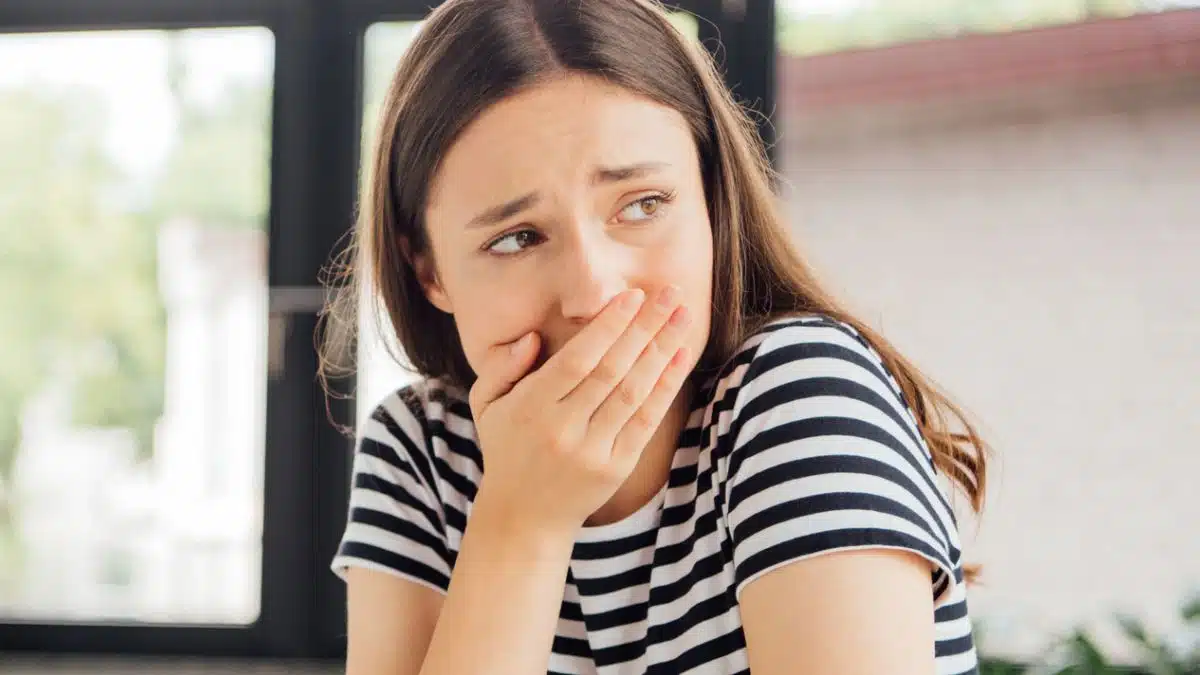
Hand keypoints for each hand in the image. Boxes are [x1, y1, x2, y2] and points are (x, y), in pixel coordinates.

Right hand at [468, 286, 692, 535]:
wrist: (524, 517)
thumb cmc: (506, 448)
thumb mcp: (485, 404)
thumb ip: (502, 366)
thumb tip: (534, 337)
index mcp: (531, 408)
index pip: (577, 361)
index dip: (608, 327)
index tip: (633, 296)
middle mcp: (564, 429)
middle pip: (611, 371)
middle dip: (644, 328)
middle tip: (669, 293)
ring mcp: (593, 451)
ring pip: (634, 393)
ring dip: (662, 351)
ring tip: (684, 316)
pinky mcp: (616, 467)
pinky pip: (646, 421)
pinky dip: (666, 387)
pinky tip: (680, 357)